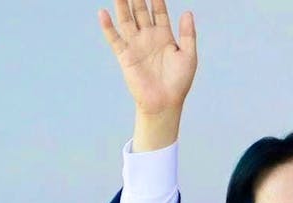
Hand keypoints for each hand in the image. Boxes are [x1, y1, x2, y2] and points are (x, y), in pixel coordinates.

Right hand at [99, 0, 196, 149]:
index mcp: (164, 35)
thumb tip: (188, 12)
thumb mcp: (189, 56)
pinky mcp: (125, 56)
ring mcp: (136, 45)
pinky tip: (103, 13)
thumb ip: (188, 34)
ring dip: (122, 5)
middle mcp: (148, 37)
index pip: (158, 11)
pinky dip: (107, 27)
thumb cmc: (179, 82)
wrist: (164, 102)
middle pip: (140, 11)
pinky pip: (114, 39)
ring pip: (127, 20)